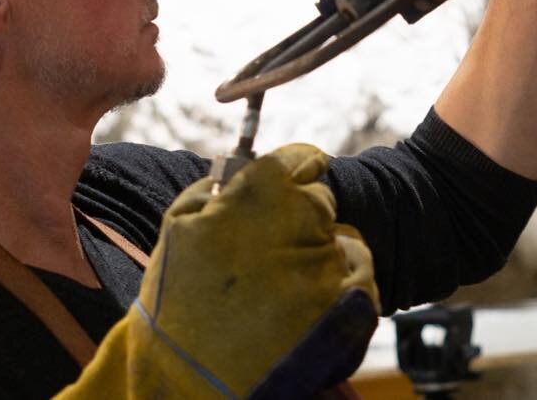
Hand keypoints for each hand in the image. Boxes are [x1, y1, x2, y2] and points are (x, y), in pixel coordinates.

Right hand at [58, 144, 377, 398]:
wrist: (187, 390)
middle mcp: (300, 216)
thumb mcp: (176, 232)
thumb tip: (237, 166)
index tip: (298, 181)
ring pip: (342, 240)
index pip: (301, 159)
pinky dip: (345, 289)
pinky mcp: (349, 301)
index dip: (298, 171)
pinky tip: (310, 310)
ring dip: (322, 257)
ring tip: (284, 294)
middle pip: (321, 202)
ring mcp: (326, 259)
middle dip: (303, 223)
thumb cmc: (174, 311)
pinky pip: (361, 277)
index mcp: (260, 191)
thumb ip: (211, 189)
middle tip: (274, 258)